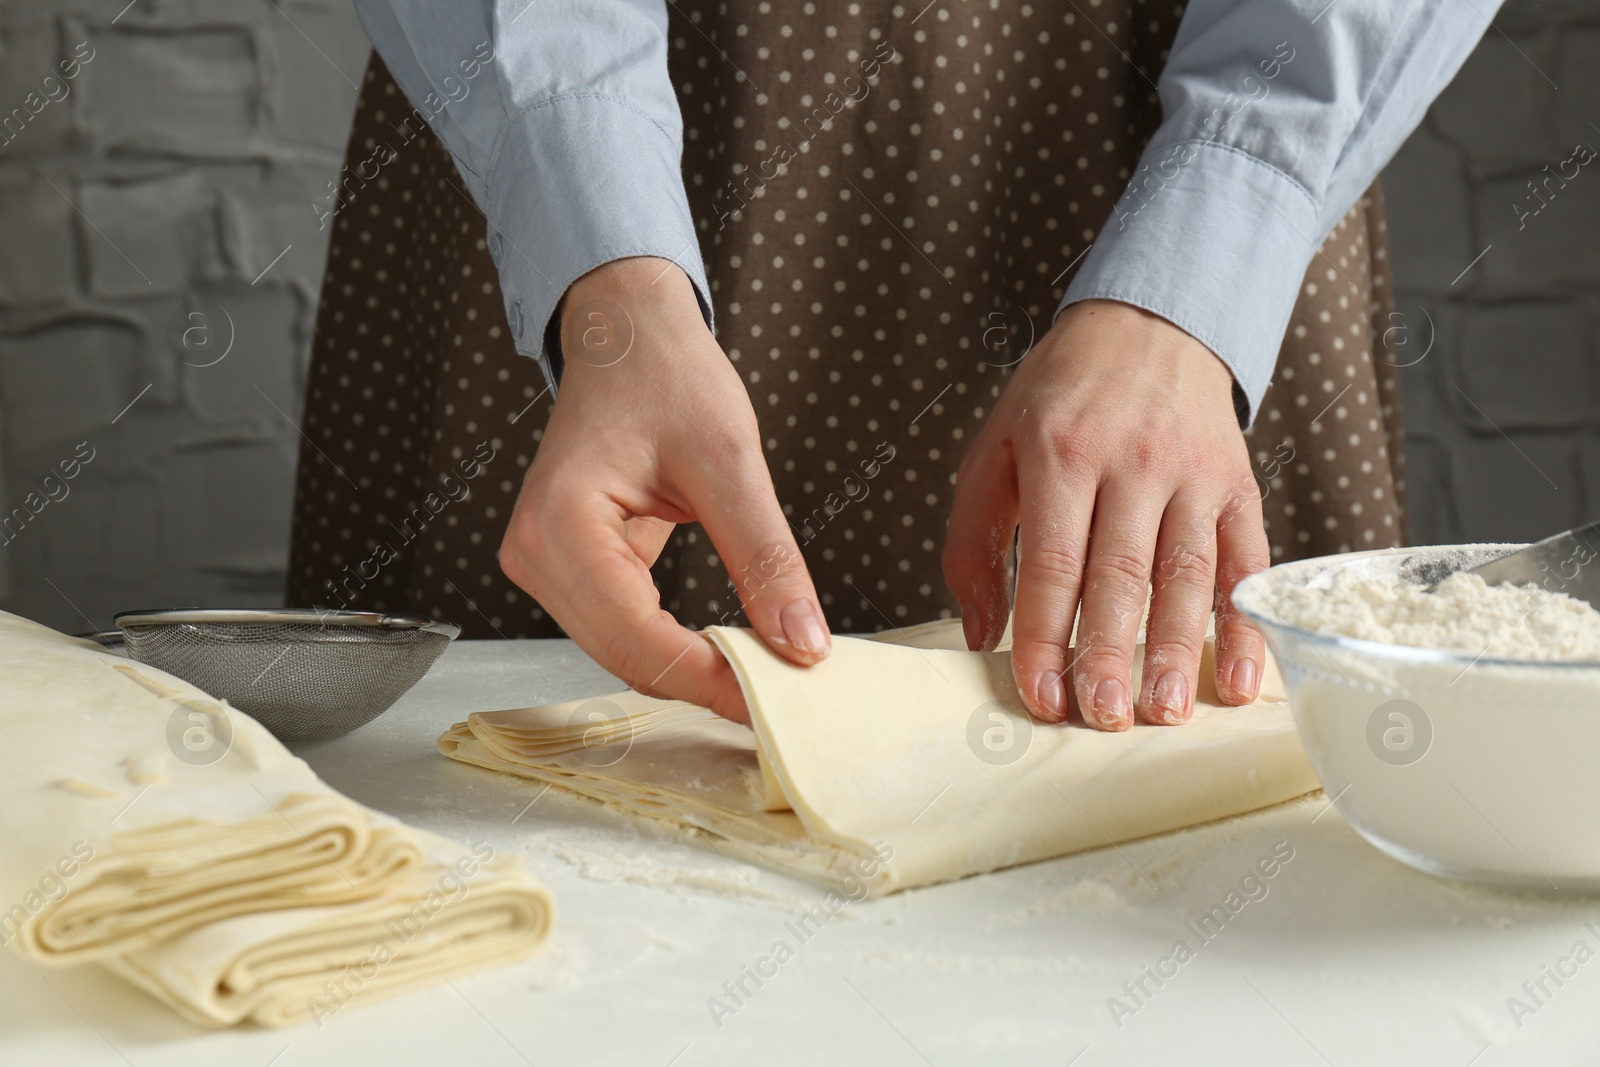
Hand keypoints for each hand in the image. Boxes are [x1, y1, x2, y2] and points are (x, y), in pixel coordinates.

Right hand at [498, 258, 830, 721]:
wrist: (626, 334)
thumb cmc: (665, 375)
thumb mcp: (730, 460)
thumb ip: (767, 557)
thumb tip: (802, 644)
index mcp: (560, 523)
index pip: (638, 637)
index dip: (711, 680)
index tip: (778, 702)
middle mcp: (534, 553)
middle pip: (626, 656)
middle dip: (705, 682)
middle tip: (784, 700)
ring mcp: (545, 565)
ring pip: (624, 653)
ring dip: (693, 670)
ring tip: (766, 676)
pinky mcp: (569, 569)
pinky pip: (625, 629)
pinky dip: (679, 645)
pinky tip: (731, 649)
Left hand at [943, 299, 1268, 729]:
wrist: (1149, 324)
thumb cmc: (1059, 399)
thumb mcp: (994, 448)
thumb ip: (975, 540)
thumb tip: (980, 633)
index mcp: (1062, 451)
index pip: (1053, 561)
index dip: (1047, 634)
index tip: (1041, 696)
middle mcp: (1133, 462)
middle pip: (1122, 573)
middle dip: (1111, 653)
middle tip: (1104, 717)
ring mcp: (1193, 474)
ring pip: (1187, 573)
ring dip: (1177, 649)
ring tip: (1165, 711)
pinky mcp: (1237, 485)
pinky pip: (1245, 562)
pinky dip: (1246, 624)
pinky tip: (1240, 679)